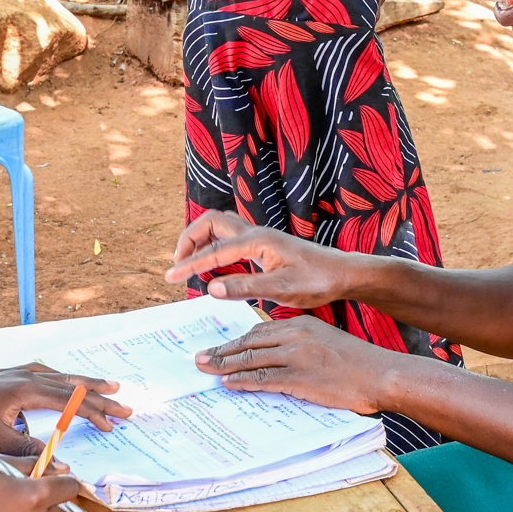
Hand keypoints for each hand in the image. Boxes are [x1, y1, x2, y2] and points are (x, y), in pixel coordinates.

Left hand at [0, 367, 127, 457]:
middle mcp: (28, 376)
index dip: (94, 413)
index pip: (71, 401)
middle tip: (125, 404)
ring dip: (87, 383)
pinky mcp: (12, 374)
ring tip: (109, 386)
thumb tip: (57, 464)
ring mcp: (20, 372)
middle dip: (101, 395)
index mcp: (28, 390)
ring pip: (63, 376)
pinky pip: (48, 373)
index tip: (112, 425)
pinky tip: (68, 381)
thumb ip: (27, 451)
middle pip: (73, 384)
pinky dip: (66, 378)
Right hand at [167, 211, 362, 309]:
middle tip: (178, 265)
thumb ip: (244, 287)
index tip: (170, 278)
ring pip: (219, 226)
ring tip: (189, 263)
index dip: (189, 265)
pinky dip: (213, 246)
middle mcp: (255, 232)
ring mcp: (259, 236)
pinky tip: (212, 266)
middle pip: (210, 222)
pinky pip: (229, 236)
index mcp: (257, 240)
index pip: (213, 251)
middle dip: (188, 239)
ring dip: (199, 239)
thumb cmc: (317, 281)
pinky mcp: (263, 244)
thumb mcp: (281, 289)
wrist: (342, 274)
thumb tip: (209, 288)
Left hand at [193, 315, 391, 415]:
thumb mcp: (325, 341)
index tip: (220, 346)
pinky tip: (228, 383)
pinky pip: (262, 378)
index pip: (259, 330)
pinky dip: (242, 380)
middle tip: (200, 357)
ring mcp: (295, 355)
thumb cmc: (357, 363)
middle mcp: (294, 335)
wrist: (381, 373)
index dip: (236, 340)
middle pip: (248, 342)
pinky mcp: (299, 377)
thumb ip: (300, 345)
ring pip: (250, 359)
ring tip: (205, 370)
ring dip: (223, 365)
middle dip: (222, 351)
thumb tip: (276, 357)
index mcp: (301, 324)